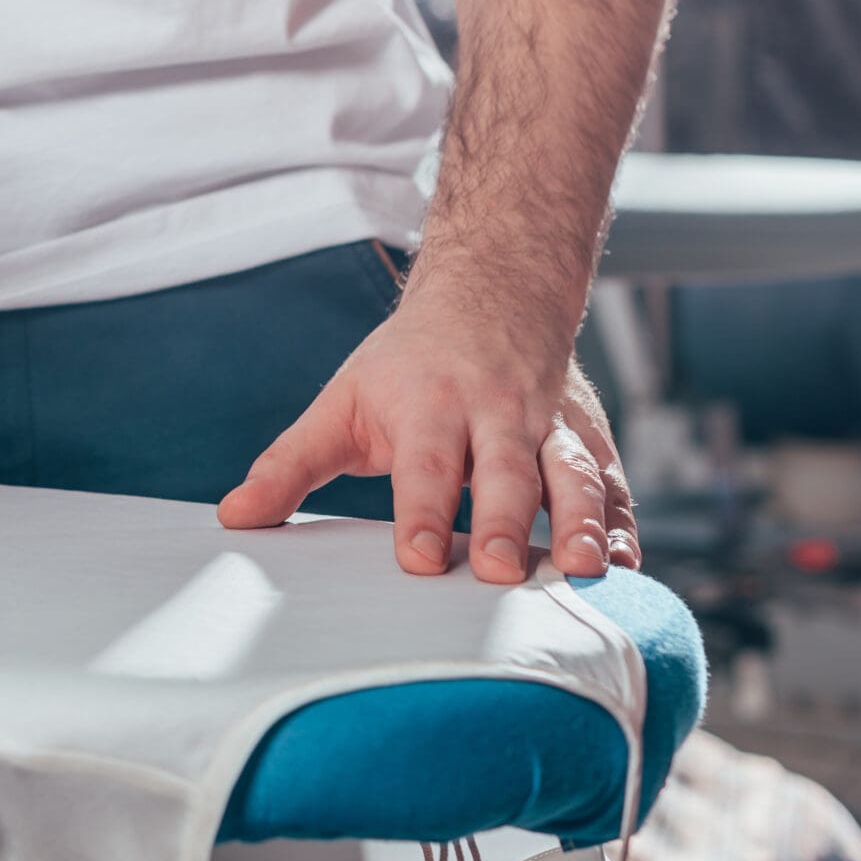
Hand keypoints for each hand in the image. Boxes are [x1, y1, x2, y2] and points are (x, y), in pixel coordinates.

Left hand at [215, 284, 638, 582]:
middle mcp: (496, 413)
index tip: (416, 559)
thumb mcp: (340, 402)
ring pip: (575, 473)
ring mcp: (550, 425)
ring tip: (588, 569)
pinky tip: (625, 565)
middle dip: (505, 520)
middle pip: (506, 470)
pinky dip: (624, 522)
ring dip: (586, 520)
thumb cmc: (406, 363)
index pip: (425, 463)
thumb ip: (290, 465)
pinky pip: (614, 482)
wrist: (492, 289)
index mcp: (430, 404)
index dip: (420, 511)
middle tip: (497, 571)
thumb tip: (235, 517)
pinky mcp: (587, 438)